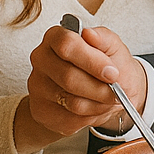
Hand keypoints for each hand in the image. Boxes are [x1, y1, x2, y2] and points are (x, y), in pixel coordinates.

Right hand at [16, 23, 148, 152]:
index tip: (113, 73)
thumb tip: (90, 34)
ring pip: (71, 102)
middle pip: (68, 77)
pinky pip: (69, 120)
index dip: (92, 61)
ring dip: (98, 104)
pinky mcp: (40, 110)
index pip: (67, 45)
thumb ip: (104, 38)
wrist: (103, 90)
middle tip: (117, 92)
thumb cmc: (107, 64)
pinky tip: (96, 108)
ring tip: (109, 100)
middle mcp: (41, 59)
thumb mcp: (113, 47)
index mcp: (56, 37)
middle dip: (99, 88)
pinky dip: (90, 118)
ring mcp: (37, 85)